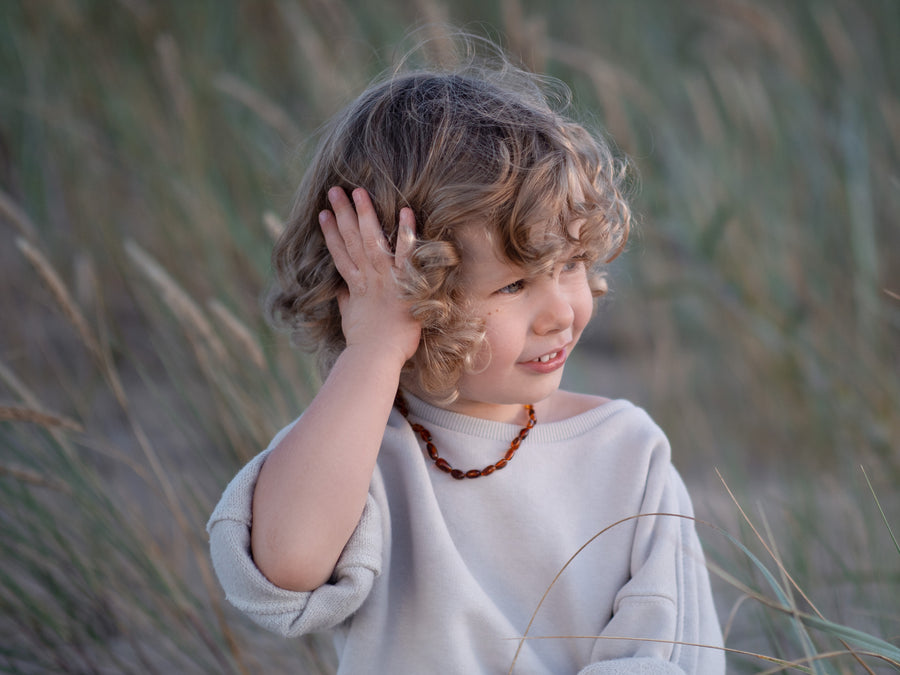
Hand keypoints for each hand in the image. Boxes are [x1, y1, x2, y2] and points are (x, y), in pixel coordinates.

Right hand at [319, 187, 420, 368]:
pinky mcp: (402, 283)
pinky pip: (406, 253)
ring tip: (358, 191)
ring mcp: (383, 279)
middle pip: (351, 240)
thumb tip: (344, 294)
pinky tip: (405, 211)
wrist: (375, 357)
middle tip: (335, 190)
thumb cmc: (365, 345)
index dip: (330, 233)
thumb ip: (348, 304)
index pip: (339, 254)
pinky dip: (405, 233)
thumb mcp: (351, 321)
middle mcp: (366, 278)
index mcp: (354, 287)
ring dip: (364, 214)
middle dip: (342, 214)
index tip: (323, 213)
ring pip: (371, 240)